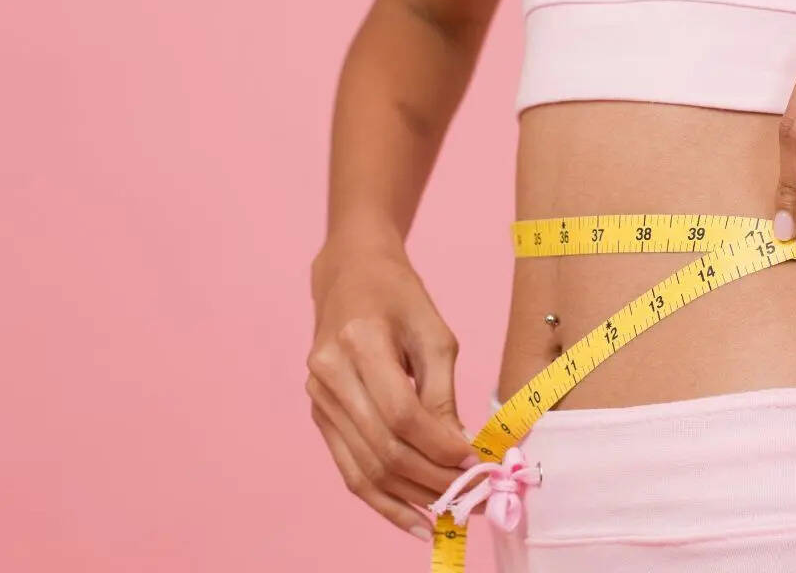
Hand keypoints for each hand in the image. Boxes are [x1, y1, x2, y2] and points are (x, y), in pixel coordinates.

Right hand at [307, 242, 474, 540]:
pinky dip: (383, 500)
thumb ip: (444, 394)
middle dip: (432, 480)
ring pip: (365, 468)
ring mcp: (318, 398)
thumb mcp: (435, 334)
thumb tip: (459, 454)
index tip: (476, 463)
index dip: (440, 445)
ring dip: (412, 497)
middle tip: (474, 497)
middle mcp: (328, 374)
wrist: (350, 275)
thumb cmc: (400, 298)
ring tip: (452, 513)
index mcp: (358, 342)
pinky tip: (414, 520)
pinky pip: (350, 469)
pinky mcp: (319, 415)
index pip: (401, 413)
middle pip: (383, 447)